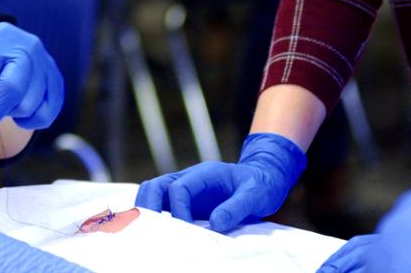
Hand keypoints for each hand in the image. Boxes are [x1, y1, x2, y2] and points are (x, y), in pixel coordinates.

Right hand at [134, 132, 305, 229]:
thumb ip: (236, 207)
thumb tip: (215, 223)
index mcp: (204, 174)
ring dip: (147, 211)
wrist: (263, 180)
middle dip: (149, 207)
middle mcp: (188, 179)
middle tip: (152, 232)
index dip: (178, 210)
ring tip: (150, 234)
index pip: (178, 188)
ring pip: (153, 194)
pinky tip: (159, 235)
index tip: (187, 230)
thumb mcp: (255, 195)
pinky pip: (162, 206)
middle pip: (155, 186)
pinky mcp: (185, 203)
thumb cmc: (260, 185)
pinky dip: (156, 218)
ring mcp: (185, 190)